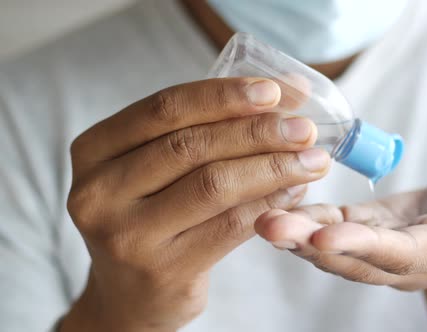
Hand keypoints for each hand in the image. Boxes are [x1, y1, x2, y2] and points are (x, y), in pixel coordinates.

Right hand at [60, 78, 331, 331]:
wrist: (130, 292)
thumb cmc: (151, 214)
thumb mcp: (155, 167)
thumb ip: (206, 127)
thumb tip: (286, 92)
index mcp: (94, 150)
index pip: (163, 109)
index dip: (222, 96)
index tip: (272, 91)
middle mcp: (99, 192)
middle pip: (190, 146)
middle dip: (257, 132)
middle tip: (304, 129)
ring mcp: (128, 235)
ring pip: (214, 185)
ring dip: (273, 167)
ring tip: (312, 160)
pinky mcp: (164, 270)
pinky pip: (230, 226)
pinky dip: (269, 203)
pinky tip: (295, 192)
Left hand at [255, 163, 426, 328]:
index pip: (400, 253)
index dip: (364, 247)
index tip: (325, 238)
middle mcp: (406, 258)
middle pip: (354, 259)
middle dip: (311, 246)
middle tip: (269, 227)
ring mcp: (381, 247)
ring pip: (334, 248)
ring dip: (297, 235)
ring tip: (260, 218)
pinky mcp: (366, 229)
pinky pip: (331, 227)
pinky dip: (304, 219)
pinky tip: (274, 203)